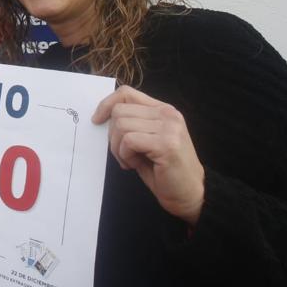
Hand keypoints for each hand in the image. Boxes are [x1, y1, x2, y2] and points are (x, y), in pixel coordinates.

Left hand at [94, 85, 204, 224]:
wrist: (189, 194)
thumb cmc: (164, 170)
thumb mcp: (146, 140)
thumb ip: (132, 124)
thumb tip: (102, 116)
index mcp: (163, 110)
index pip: (126, 93)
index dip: (106, 104)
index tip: (97, 120)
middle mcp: (168, 114)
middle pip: (119, 111)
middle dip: (112, 136)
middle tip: (123, 154)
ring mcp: (169, 127)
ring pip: (121, 125)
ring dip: (118, 148)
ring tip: (131, 160)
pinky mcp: (166, 144)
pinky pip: (128, 140)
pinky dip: (125, 155)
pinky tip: (135, 164)